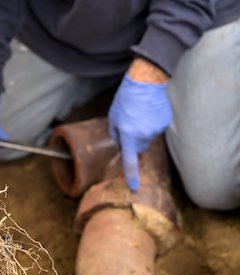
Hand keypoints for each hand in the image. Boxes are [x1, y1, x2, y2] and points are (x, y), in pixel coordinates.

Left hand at [108, 60, 171, 190]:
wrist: (146, 81)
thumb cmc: (126, 99)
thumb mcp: (113, 117)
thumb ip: (115, 135)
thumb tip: (120, 145)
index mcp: (129, 135)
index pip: (130, 161)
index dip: (131, 176)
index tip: (134, 188)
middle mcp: (144, 135)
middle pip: (139, 147)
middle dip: (134, 141)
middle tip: (130, 124)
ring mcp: (157, 130)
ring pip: (148, 138)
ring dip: (143, 130)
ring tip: (140, 114)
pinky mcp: (166, 122)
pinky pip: (156, 129)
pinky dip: (152, 123)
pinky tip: (149, 111)